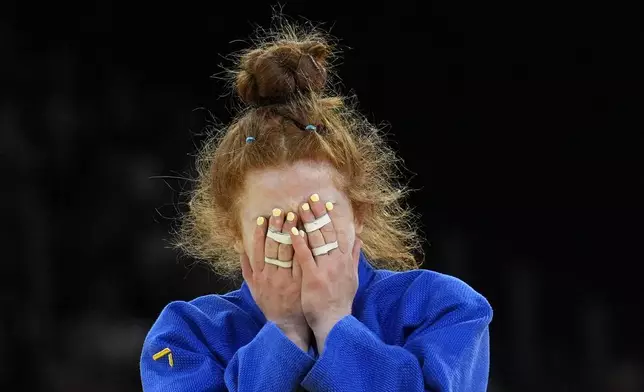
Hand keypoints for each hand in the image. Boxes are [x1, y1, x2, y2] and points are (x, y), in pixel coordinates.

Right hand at [240, 209, 309, 351]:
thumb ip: (247, 269)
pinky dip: (305, 248)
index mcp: (259, 275)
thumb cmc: (270, 305)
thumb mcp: (254, 289)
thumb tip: (241, 249)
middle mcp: (272, 276)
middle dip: (278, 227)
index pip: (259, 249)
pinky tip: (308, 234)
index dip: (261, 232)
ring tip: (296, 216)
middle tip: (282, 211)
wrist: (287, 325)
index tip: (265, 217)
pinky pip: (303, 262)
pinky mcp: (300, 283)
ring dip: (292, 233)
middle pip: (274, 247)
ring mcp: (287, 279)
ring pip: (289, 252)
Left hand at [289, 194, 361, 352]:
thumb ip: (354, 257)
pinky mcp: (313, 278)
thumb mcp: (352, 277)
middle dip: (317, 215)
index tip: (324, 203)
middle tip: (309, 198)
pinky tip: (292, 231)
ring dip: (307, 223)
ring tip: (298, 208)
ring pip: (315, 240)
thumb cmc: (340, 299)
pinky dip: (299, 242)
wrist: (334, 321)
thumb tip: (359, 239)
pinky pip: (305, 256)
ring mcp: (325, 269)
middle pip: (326, 233)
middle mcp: (337, 261)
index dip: (330, 217)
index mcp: (344, 260)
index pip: (337, 233)